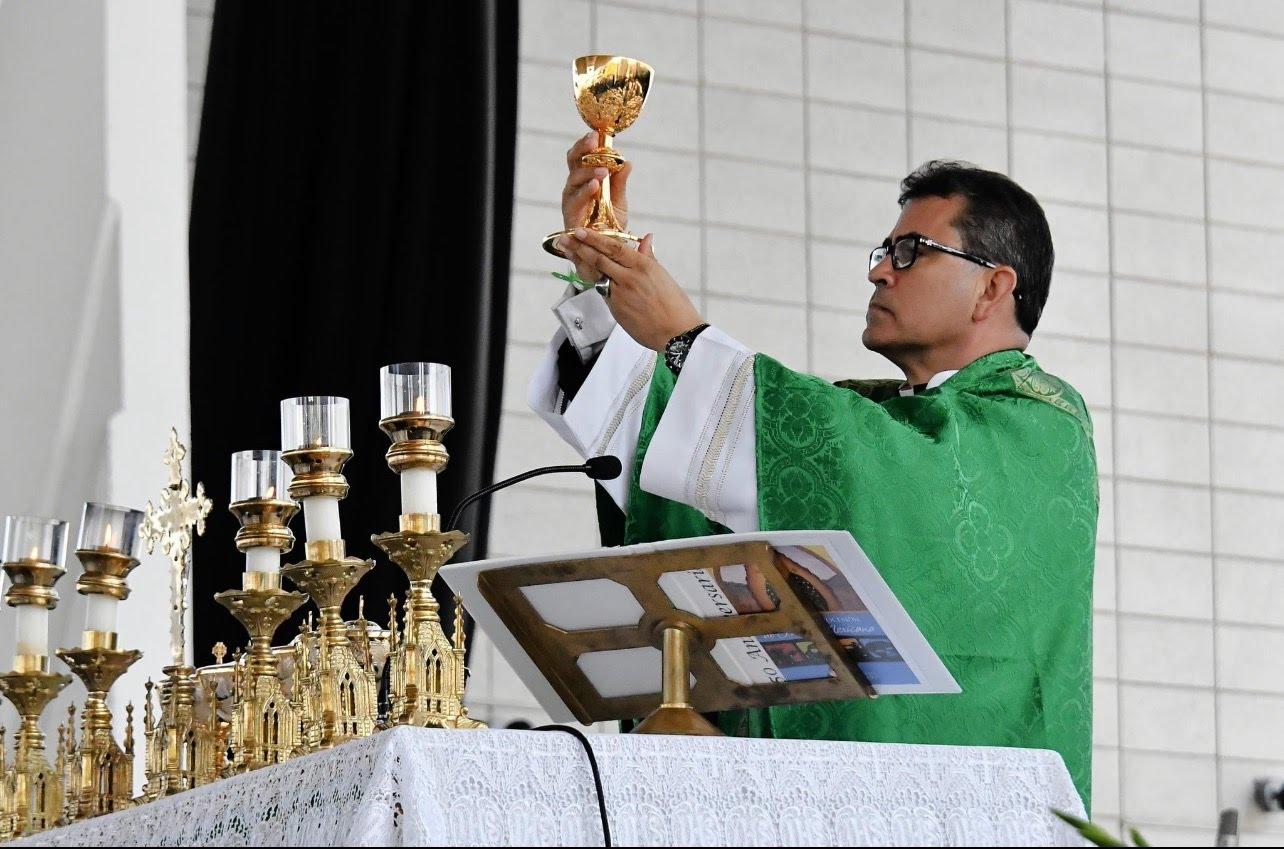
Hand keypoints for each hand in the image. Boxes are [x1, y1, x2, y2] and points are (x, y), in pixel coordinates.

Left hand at [557, 228, 703, 350]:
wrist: (677, 333)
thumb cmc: (675, 305)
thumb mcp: (663, 276)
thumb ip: (648, 257)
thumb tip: (646, 238)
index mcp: (643, 266)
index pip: (614, 248)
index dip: (594, 238)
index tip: (581, 231)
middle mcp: (629, 278)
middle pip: (599, 259)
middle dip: (579, 247)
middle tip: (564, 239)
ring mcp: (620, 295)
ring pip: (597, 275)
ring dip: (580, 262)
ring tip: (567, 251)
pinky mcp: (616, 310)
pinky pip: (602, 293)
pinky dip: (594, 283)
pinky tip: (585, 274)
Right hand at [561, 132, 632, 281]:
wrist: (605, 252)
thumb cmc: (608, 224)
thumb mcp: (619, 200)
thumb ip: (620, 182)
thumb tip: (627, 162)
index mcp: (584, 179)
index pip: (581, 155)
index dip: (586, 143)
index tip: (597, 133)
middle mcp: (574, 187)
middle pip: (573, 162)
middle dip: (582, 149)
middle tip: (595, 141)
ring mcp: (570, 201)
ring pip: (574, 180)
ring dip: (587, 172)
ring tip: (603, 169)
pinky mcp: (570, 216)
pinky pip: (575, 201)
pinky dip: (585, 192)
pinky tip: (595, 185)